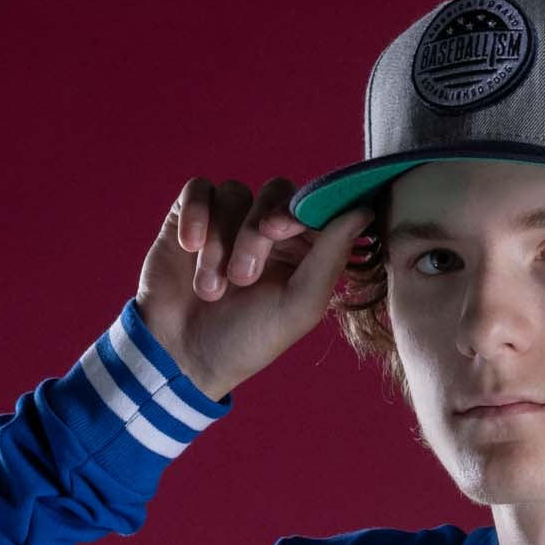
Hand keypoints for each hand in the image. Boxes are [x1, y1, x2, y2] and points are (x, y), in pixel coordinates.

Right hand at [133, 174, 372, 402]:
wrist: (183, 354)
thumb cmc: (247, 339)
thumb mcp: (298, 307)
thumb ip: (331, 258)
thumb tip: (362, 211)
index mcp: (304, 250)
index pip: (314, 205)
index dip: (299, 210)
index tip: (276, 230)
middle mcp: (270, 230)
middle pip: (274, 193)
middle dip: (254, 235)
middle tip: (242, 279)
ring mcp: (231, 219)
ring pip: (234, 194)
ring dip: (220, 243)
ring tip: (210, 290)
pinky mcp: (194, 214)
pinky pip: (199, 190)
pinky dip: (195, 216)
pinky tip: (189, 247)